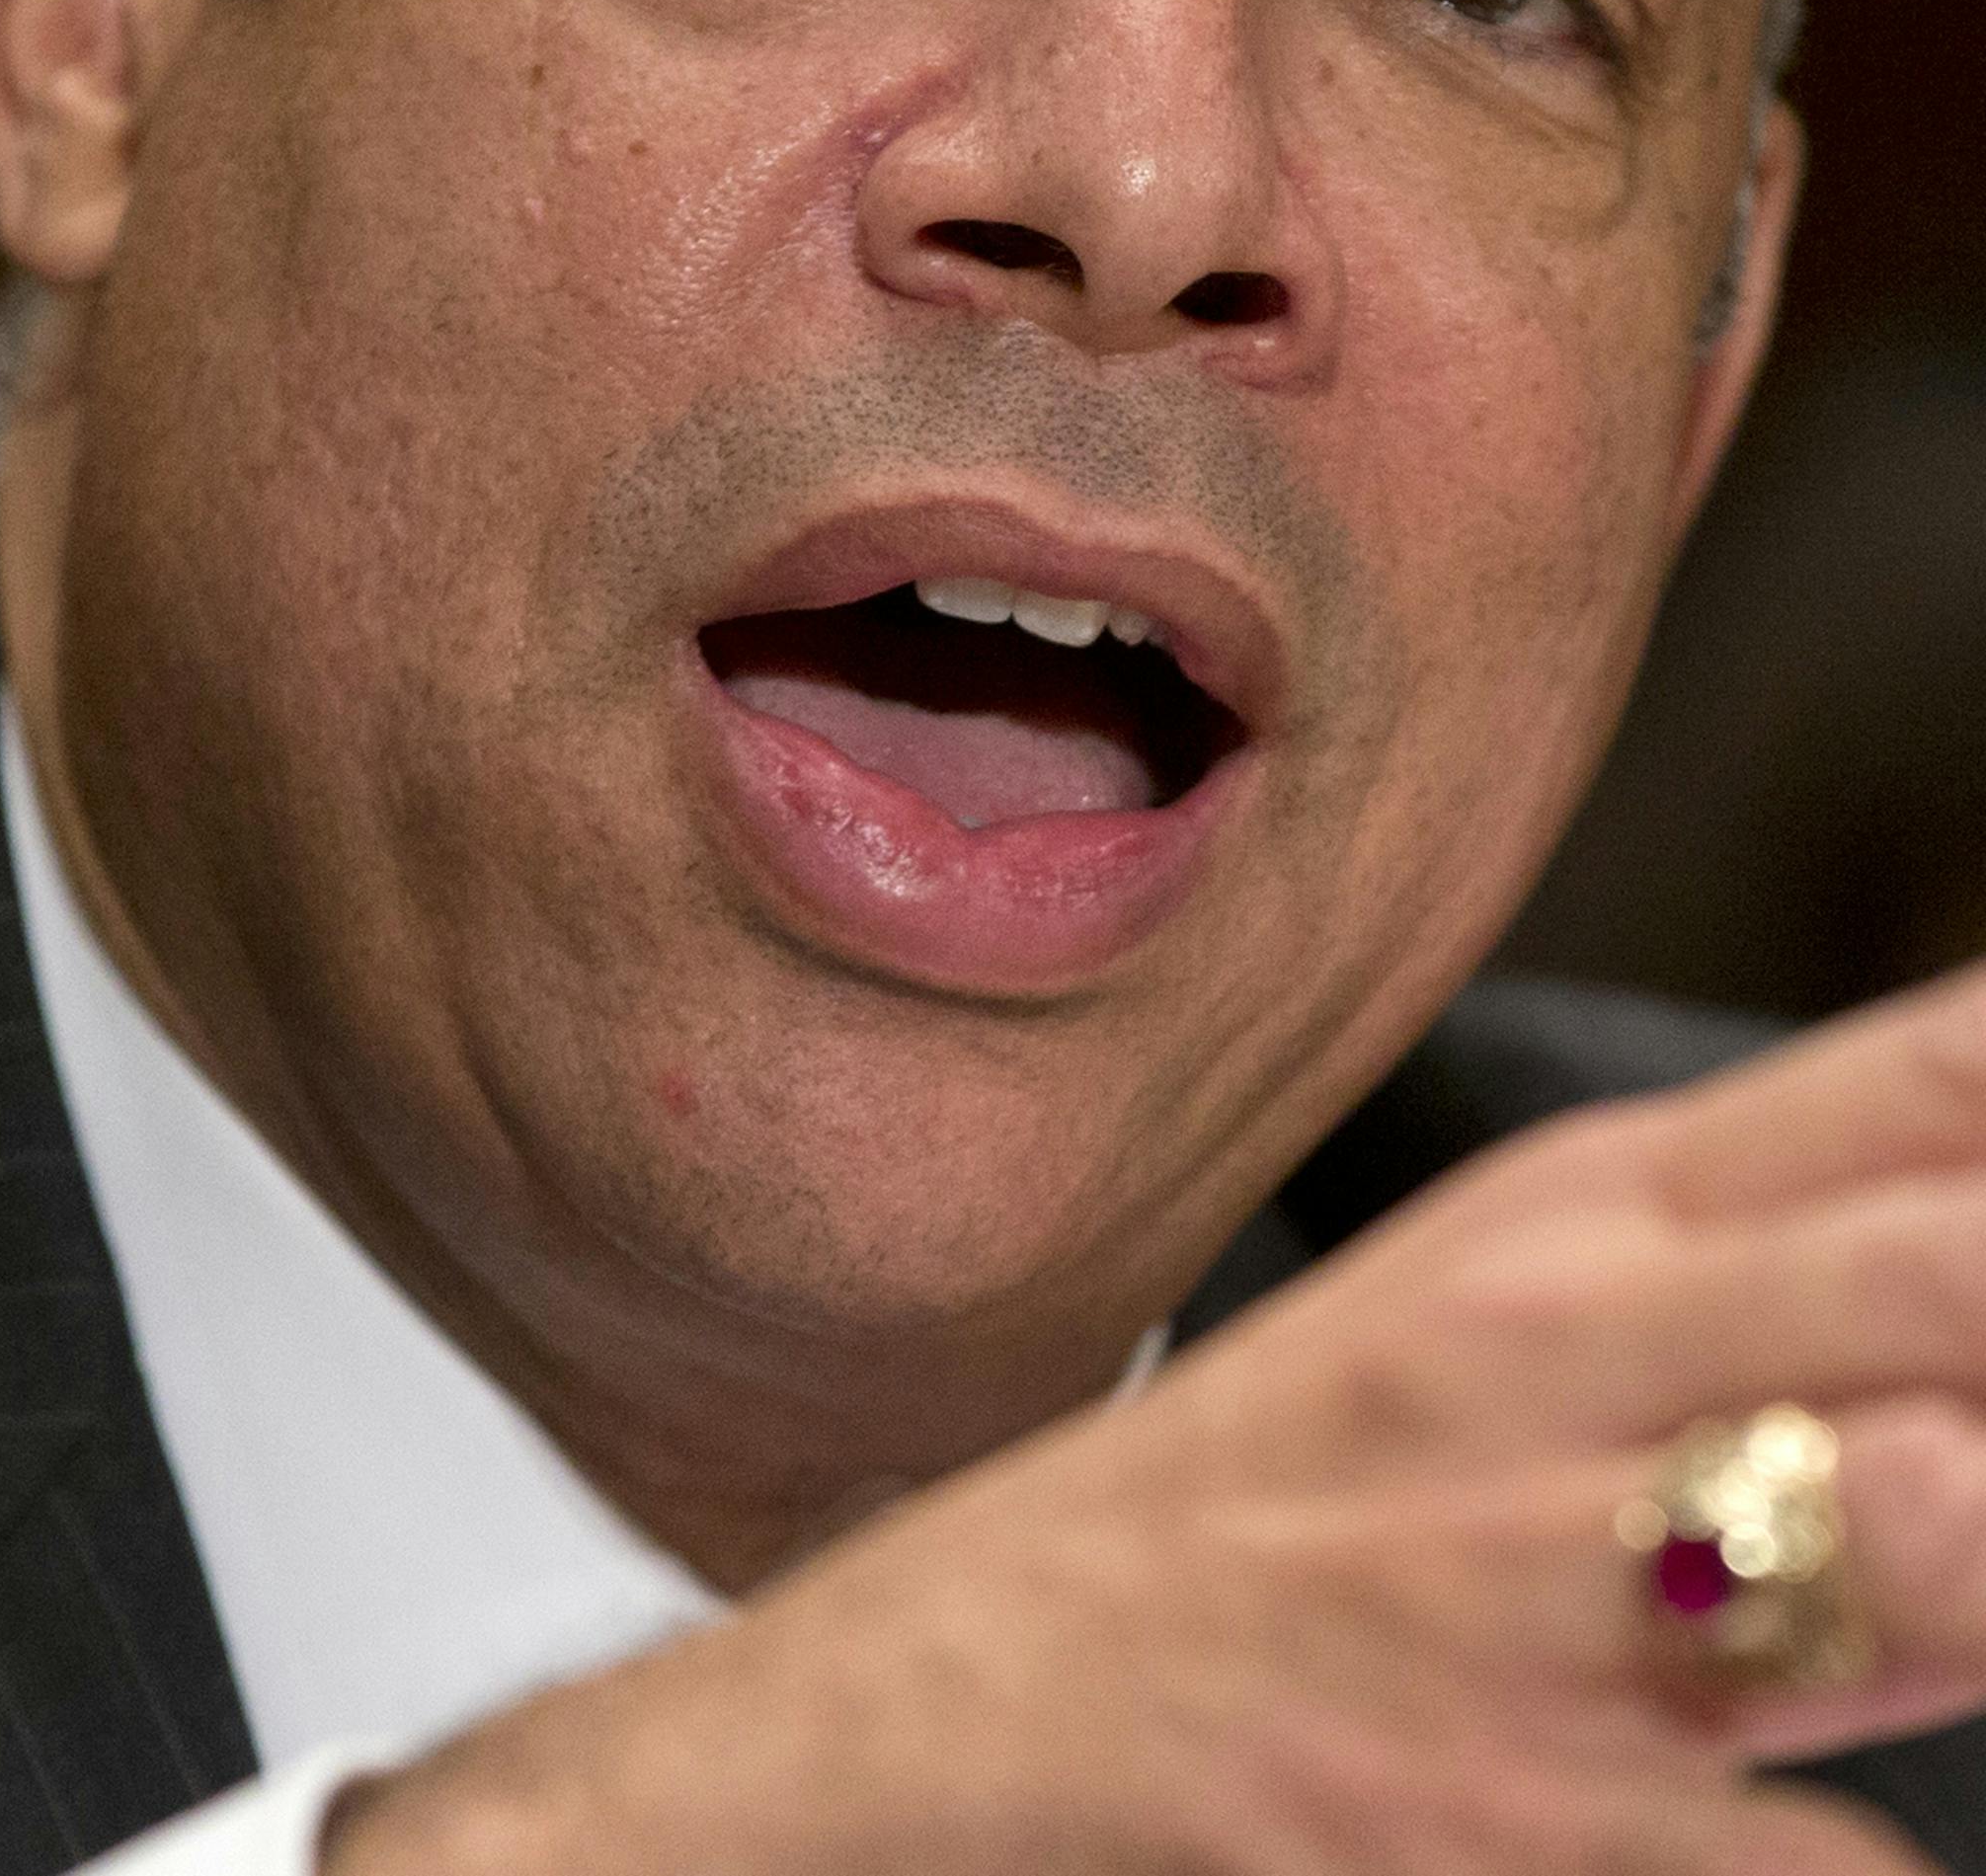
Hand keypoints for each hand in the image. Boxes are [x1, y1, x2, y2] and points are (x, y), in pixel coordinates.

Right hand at [324, 967, 1985, 1872]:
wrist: (980, 1692)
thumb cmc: (1310, 1483)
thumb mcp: (1518, 1303)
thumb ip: (1786, 1262)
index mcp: (1589, 1204)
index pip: (1934, 1068)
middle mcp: (1567, 1351)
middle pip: (1953, 1265)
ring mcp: (1534, 1580)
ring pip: (1922, 1531)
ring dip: (1984, 1548)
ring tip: (1956, 1558)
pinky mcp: (1505, 1811)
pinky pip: (1812, 1863)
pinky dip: (1862, 1864)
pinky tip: (1862, 1829)